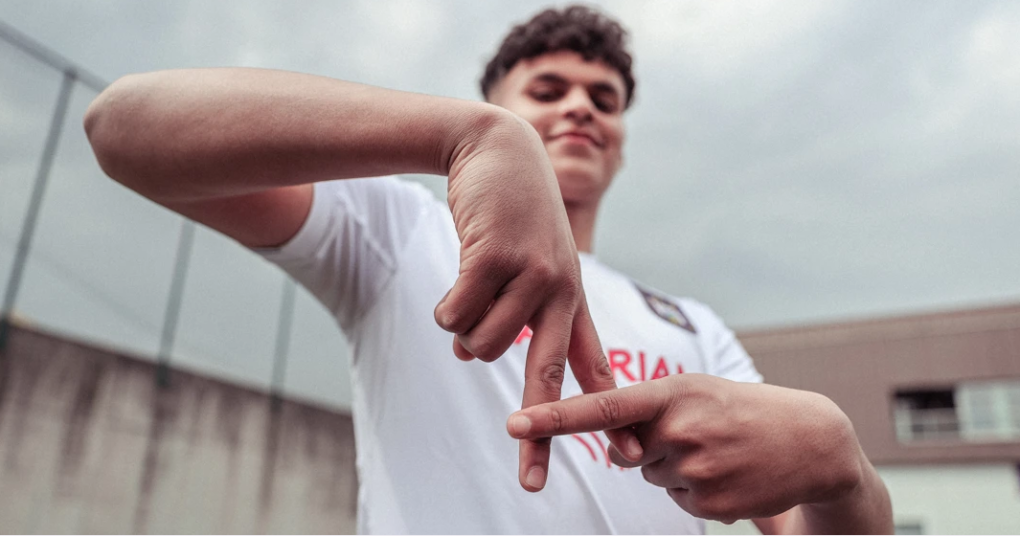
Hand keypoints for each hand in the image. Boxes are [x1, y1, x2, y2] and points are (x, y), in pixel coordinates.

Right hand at [433, 110, 638, 490]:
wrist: (499, 150)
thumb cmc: (512, 215)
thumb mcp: (527, 264)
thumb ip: (506, 314)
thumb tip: (466, 357)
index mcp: (571, 300)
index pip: (590, 367)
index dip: (604, 416)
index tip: (623, 460)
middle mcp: (560, 293)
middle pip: (543, 377)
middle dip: (539, 436)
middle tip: (531, 483)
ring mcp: (531, 275)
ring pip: (479, 344)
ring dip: (461, 327)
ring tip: (471, 290)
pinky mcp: (496, 258)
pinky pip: (453, 314)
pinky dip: (444, 306)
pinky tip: (455, 278)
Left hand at [507, 374, 863, 521]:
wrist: (812, 439)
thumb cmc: (742, 407)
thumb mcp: (696, 390)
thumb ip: (648, 412)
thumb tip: (617, 451)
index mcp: (672, 393)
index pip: (603, 407)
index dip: (555, 417)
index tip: (516, 422)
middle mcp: (680, 430)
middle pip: (627, 452)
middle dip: (649, 446)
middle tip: (699, 431)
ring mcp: (696, 469)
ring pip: (652, 477)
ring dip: (675, 467)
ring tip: (718, 449)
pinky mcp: (710, 504)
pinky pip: (677, 500)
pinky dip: (695, 489)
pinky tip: (728, 471)